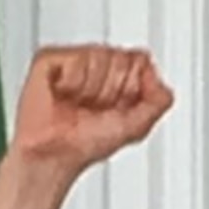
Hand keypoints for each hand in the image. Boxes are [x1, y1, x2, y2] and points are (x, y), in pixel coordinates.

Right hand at [12, 44, 173, 175]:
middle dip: (112, 89)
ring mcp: (74, 60)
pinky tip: (64, 95)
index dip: (134, 86)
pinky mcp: (50, 59)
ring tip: (80, 104)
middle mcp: (98, 65)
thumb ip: (159, 101)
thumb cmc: (88, 143)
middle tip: (97, 107)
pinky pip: (75, 59)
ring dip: (92, 89)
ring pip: (98, 57)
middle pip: (120, 56)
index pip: (141, 59)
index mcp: (120, 76)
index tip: (121, 106)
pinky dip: (72, 83)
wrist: (57, 152)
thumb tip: (158, 79)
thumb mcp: (138, 126)